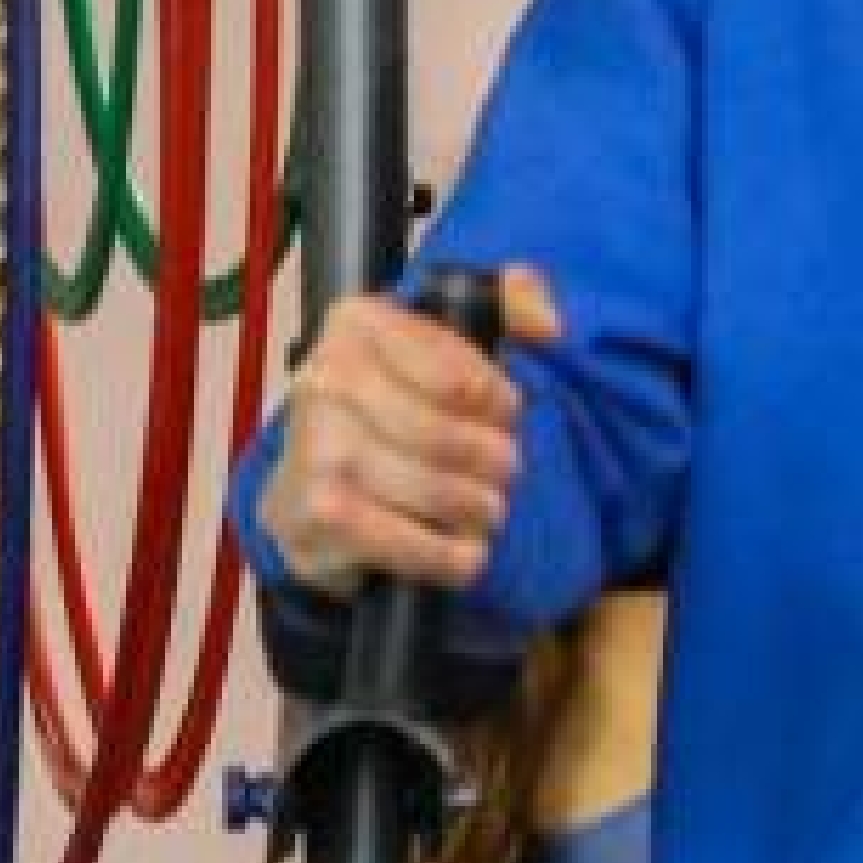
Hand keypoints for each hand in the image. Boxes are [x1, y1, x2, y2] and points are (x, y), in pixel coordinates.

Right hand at [259, 275, 557, 594]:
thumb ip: (511, 305)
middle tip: (500, 473)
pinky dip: (454, 558)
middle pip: (455, 440)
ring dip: (481, 512)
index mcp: (359, 322)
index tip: (500, 417)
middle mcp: (327, 378)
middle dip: (497, 466)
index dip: (502, 408)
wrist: (310, 493)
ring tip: (481, 509)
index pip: (466, 380)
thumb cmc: (393, 412)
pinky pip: (416, 546)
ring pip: (442, 493)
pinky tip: (461, 552)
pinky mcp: (319, 513)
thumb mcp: (447, 341)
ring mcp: (317, 447)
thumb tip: (551, 324)